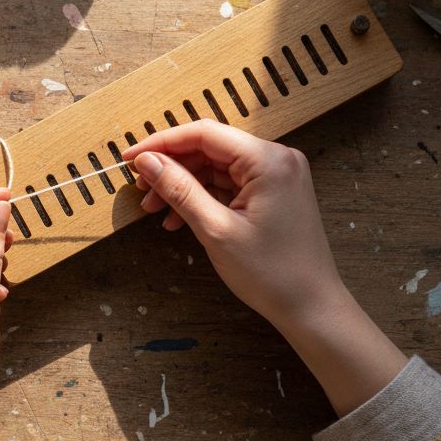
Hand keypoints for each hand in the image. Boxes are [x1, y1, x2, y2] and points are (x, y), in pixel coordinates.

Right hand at [123, 120, 404, 415]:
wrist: (311, 307)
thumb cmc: (271, 272)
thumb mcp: (215, 229)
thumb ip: (179, 189)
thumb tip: (147, 162)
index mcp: (267, 160)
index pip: (204, 134)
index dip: (161, 143)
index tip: (129, 158)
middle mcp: (276, 159)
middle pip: (209, 148)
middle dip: (171, 168)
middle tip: (140, 190)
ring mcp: (276, 176)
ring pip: (215, 168)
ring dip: (183, 186)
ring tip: (155, 211)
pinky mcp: (273, 193)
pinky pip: (229, 185)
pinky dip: (202, 198)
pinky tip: (179, 220)